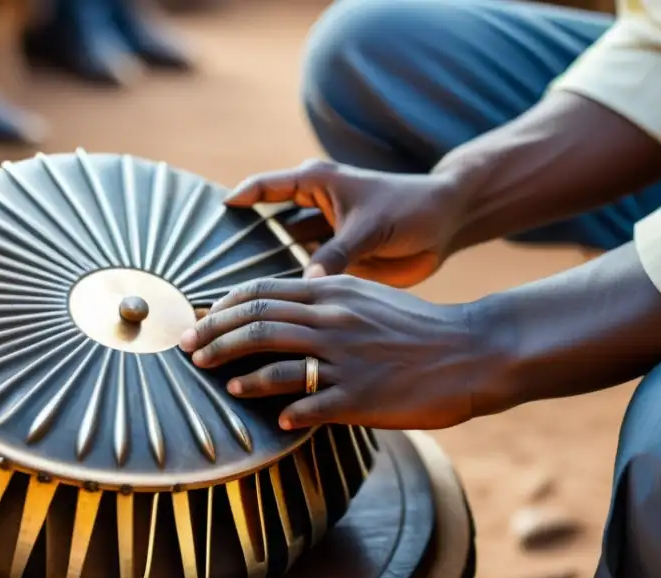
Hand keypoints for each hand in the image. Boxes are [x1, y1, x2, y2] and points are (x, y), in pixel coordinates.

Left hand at [178, 275, 486, 430]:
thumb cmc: (417, 326)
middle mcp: (332, 320)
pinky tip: (270, 416)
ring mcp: (345, 359)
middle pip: (255, 322)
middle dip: (213, 337)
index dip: (222, 307)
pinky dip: (282, 408)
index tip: (199, 320)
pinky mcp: (360, 397)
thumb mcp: (366, 297)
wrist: (472, 349)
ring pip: (272, 360)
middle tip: (187, 350)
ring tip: (216, 378)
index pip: (260, 291)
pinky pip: (309, 404)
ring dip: (235, 370)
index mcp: (333, 291)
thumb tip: (277, 312)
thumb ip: (322, 298)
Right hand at [226, 159, 467, 286]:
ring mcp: (323, 237)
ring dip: (266, 273)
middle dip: (244, 247)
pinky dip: (293, 289)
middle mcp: (313, 208)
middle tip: (216, 273)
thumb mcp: (370, 227)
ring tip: (238, 300)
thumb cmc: (410, 210)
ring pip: (283, 253)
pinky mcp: (335, 261)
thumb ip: (337, 253)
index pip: (265, 188)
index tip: (214, 219)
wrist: (446, 225)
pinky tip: (274, 312)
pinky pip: (305, 275)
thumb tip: (307, 281)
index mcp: (316, 184)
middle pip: (267, 226)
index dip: (239, 201)